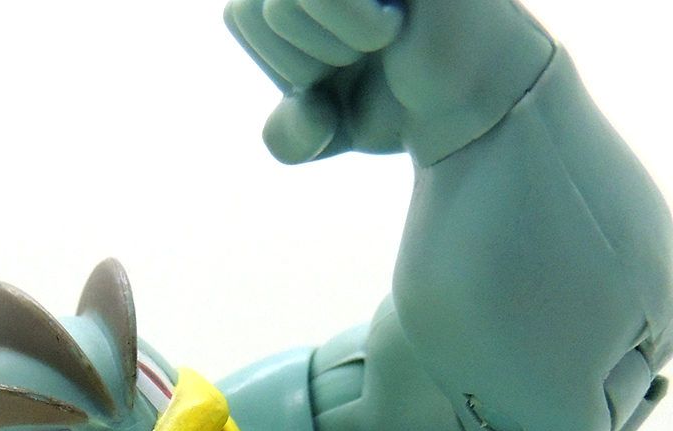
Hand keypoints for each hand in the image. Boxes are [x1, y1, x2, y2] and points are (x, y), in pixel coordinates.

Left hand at [225, 0, 552, 163]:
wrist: (476, 104)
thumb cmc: (399, 101)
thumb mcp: (322, 128)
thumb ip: (288, 134)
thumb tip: (308, 113)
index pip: (237, 13)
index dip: (280, 63)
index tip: (336, 68)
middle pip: (249, 7)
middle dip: (300, 61)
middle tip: (364, 55)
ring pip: (278, 5)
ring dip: (331, 47)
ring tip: (385, 38)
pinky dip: (354, 28)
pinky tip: (396, 26)